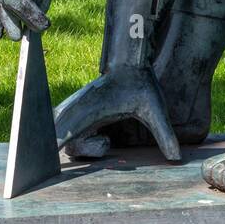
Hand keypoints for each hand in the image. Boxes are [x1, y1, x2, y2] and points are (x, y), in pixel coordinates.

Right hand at [52, 66, 180, 161]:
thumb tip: (175, 157)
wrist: (132, 62)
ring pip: (62, 133)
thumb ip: (164, 133)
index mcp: (91, 110)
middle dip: (76, 148)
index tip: (48, 161)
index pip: (65, 133)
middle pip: (58, 138)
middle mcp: (79, 109)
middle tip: (105, 146)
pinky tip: (103, 138)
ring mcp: (76, 109)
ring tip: (108, 141)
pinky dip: (75, 137)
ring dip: (81, 144)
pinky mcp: (80, 110)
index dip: (57, 147)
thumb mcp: (155, 108)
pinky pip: (67, 128)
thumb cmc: (142, 83)